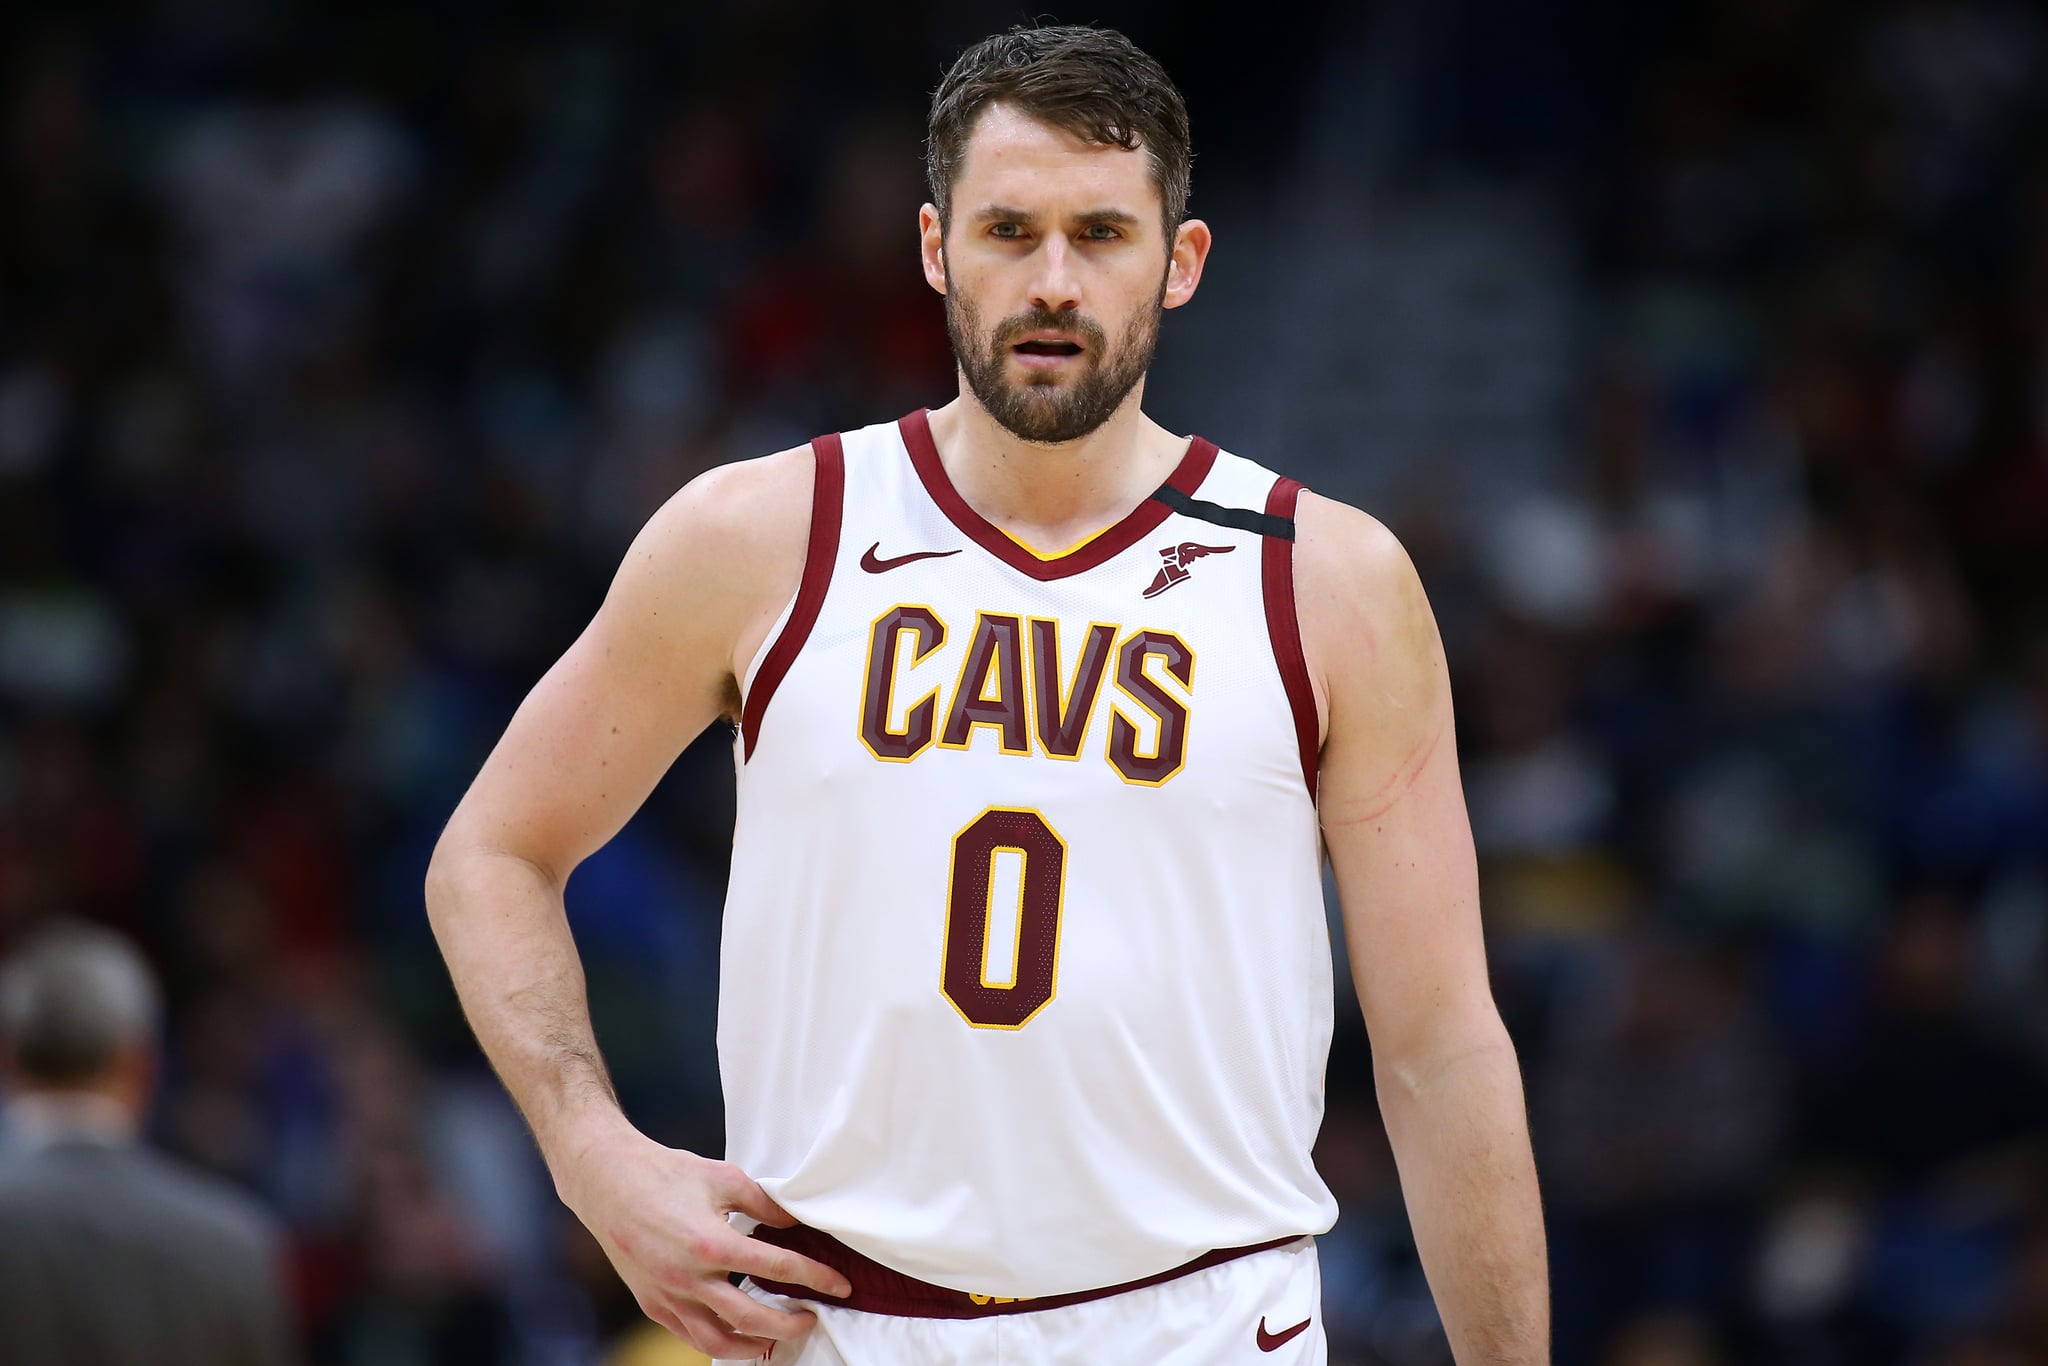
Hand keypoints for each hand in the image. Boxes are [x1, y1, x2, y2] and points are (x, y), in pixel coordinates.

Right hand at [554, 1117, 851, 1358]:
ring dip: (754, 1346)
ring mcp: (668, 1296)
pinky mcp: (652, 1303)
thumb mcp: (725, 1177)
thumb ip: (765, 1204)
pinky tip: (736, 1335)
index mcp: (712, 1243)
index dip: (815, 1278)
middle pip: (752, 1319)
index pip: (777, 1269)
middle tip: (812, 1318)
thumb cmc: (666, 1173)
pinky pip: (690, 1335)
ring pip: (717, 1342)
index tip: (839, 1285)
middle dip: (790, 1324)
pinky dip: (717, 1342)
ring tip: (776, 1338)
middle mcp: (689, 1278)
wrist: (607, 1181)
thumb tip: (797, 1224)